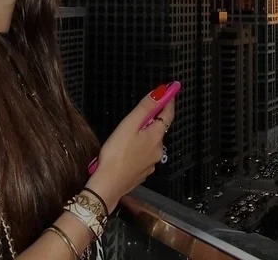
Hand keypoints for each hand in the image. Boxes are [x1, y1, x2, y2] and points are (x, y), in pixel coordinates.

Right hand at [85, 92, 174, 211]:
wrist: (108, 186)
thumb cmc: (117, 153)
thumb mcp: (130, 125)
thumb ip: (145, 108)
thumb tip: (160, 93)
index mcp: (156, 136)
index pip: (168, 114)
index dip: (169, 102)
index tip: (170, 91)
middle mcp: (158, 150)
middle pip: (159, 129)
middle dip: (152, 119)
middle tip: (140, 113)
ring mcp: (151, 163)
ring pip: (151, 143)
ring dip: (144, 135)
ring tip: (128, 133)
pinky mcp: (142, 173)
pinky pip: (144, 155)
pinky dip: (139, 148)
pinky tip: (127, 150)